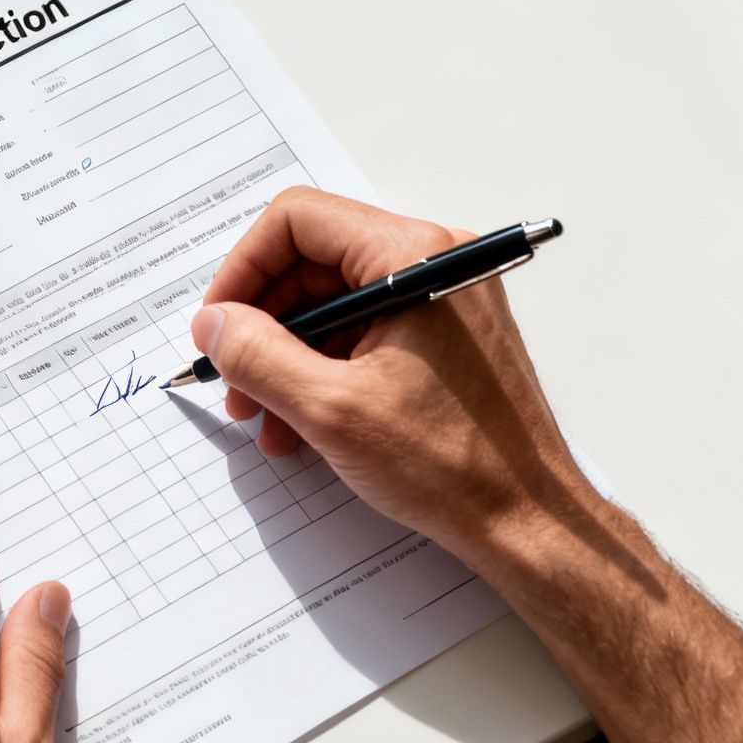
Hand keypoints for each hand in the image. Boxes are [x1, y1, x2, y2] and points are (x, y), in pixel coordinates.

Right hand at [192, 188, 591, 569]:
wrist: (528, 521)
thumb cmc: (454, 466)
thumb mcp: (331, 410)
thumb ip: (258, 356)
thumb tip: (213, 323)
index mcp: (414, 257)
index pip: (299, 221)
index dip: (244, 269)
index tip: (218, 323)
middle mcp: (434, 263)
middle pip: (314, 261)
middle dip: (263, 322)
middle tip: (232, 379)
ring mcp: (443, 300)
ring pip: (335, 303)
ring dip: (287, 355)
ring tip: (264, 417)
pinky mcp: (445, 337)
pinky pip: (365, 333)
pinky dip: (324, 370)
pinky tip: (300, 424)